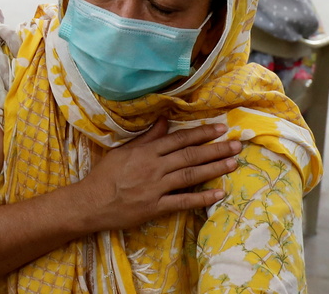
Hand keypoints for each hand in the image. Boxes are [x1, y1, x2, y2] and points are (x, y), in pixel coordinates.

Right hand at [77, 120, 239, 231]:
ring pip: (190, 175)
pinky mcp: (156, 207)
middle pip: (190, 156)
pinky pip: (182, 202)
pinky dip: (201, 197)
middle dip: (216, 149)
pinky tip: (218, 193)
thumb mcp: (124, 150)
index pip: (180, 139)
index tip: (221, 129)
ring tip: (233, 163)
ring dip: (214, 169)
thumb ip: (147, 137)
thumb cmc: (106, 175)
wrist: (91, 202)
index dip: (202, 133)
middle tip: (237, 144)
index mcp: (147, 151)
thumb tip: (164, 120)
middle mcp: (154, 167)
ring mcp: (156, 188)